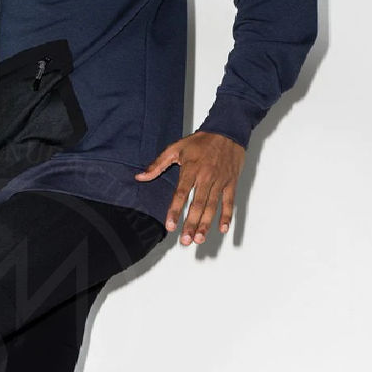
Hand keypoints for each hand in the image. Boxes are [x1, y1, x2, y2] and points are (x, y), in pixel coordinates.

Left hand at [135, 130, 244, 244]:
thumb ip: (157, 164)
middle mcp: (206, 177)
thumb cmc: (201, 141)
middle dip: (191, 224)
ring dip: (206, 224)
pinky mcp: (231, 182)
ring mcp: (220, 181)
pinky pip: (229, 202)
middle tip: (186, 240)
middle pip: (198, 204)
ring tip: (199, 239)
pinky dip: (227, 216)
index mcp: (191, 170)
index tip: (170, 226)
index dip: (175, 210)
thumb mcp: (176, 148)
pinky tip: (221, 229)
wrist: (228, 130)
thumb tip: (140, 176)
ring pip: (212, 206)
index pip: (181, 194)